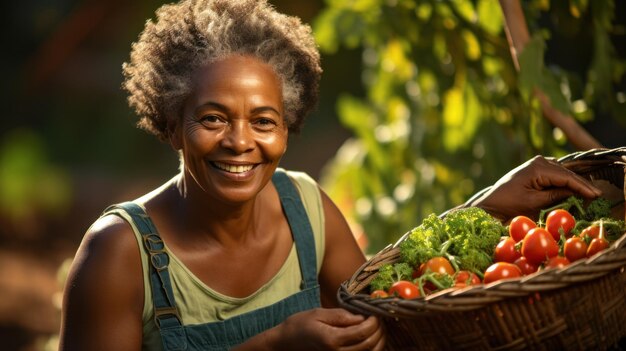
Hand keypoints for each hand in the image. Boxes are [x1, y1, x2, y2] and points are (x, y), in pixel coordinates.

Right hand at [271, 308, 384, 350]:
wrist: (286, 343)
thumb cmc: (301, 325)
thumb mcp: (319, 314)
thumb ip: (342, 316)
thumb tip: (362, 317)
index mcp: (332, 339)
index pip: (363, 332)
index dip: (374, 321)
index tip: (375, 312)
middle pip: (370, 344)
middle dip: (379, 330)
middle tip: (379, 318)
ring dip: (379, 341)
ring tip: (378, 327)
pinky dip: (372, 349)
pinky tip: (371, 338)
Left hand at [470, 155, 601, 222]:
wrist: (490, 204)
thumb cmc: (508, 205)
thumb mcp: (535, 203)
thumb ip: (556, 196)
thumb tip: (576, 192)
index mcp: (537, 168)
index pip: (566, 176)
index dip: (582, 186)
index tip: (596, 195)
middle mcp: (538, 161)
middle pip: (566, 173)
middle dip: (580, 184)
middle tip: (597, 195)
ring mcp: (536, 164)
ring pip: (561, 172)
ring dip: (573, 182)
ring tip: (588, 193)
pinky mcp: (534, 169)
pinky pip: (554, 174)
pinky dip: (563, 181)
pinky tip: (574, 188)